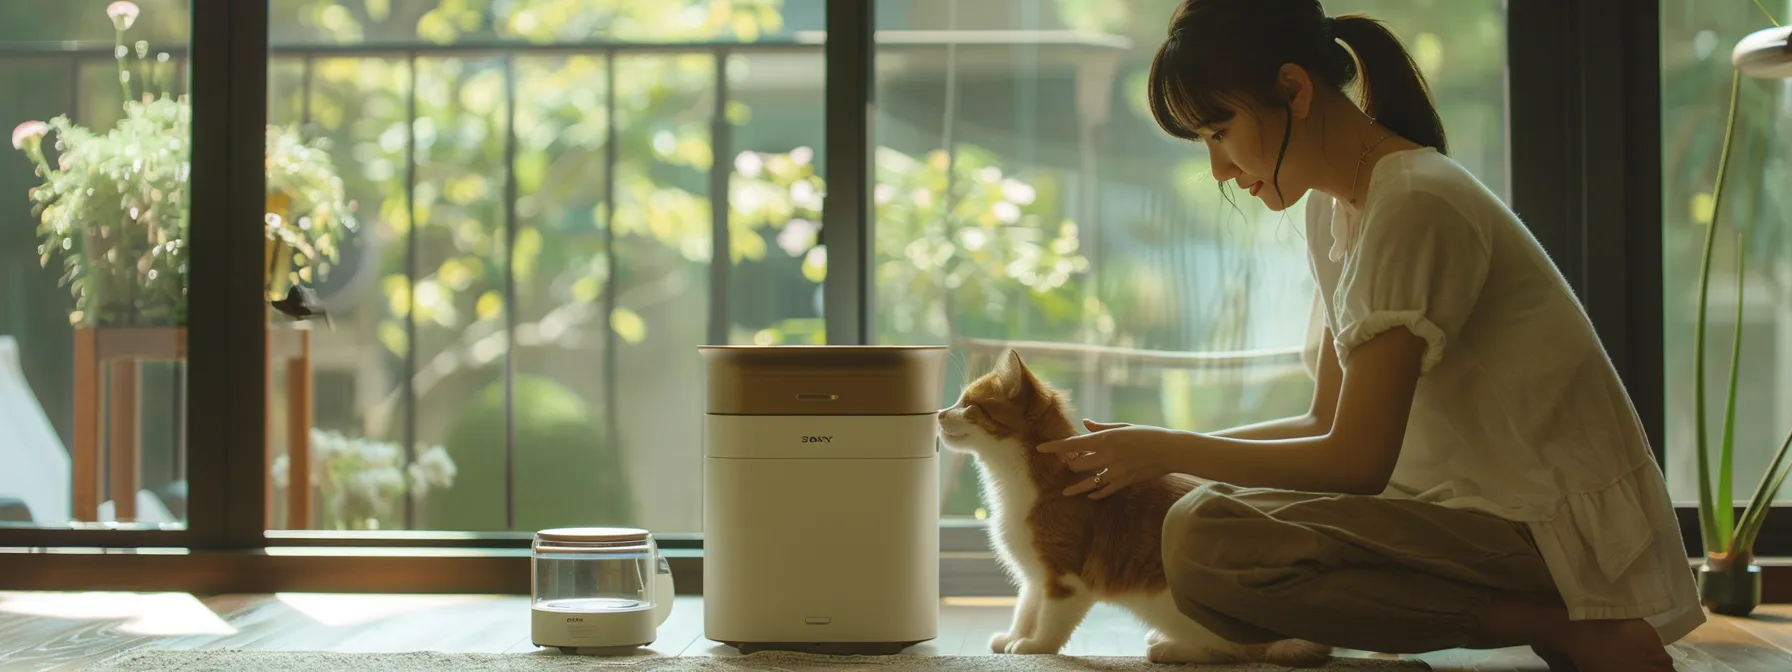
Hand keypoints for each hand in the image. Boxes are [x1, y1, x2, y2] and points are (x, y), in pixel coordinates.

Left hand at [1036, 419, 1180, 498]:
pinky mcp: (1125, 482)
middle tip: (1067, 463)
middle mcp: (1108, 456)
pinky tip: (1089, 495)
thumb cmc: (1147, 434)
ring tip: (1065, 491)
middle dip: (1070, 464)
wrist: (1170, 450)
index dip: (1055, 447)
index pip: (1073, 444)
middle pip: (1078, 465)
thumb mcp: (1123, 427)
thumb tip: (1084, 424)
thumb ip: (1101, 428)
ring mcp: (1116, 471)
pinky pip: (1105, 491)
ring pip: (1089, 482)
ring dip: (1076, 487)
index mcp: (1106, 439)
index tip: (1041, 449)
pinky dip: (1096, 493)